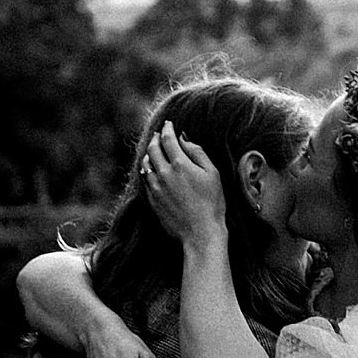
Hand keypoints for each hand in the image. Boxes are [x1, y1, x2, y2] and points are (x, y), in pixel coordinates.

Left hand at [143, 120, 226, 247]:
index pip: (168, 139)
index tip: (169, 124)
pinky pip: (145, 179)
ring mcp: (155, 188)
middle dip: (155, 138)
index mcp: (180, 164)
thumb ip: (197, 152)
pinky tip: (151, 169)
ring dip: (149, 153)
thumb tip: (183, 139)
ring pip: (145, 163)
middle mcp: (164, 174)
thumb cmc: (212, 203)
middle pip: (153, 149)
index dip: (167, 129)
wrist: (201, 233)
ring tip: (153, 149)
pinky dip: (147, 169)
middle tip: (159, 134)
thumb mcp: (212, 174)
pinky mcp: (152, 200)